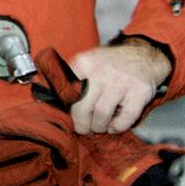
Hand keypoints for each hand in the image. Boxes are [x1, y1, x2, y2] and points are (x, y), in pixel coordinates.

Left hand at [0, 48, 184, 185]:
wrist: (142, 56)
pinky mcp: (139, 92)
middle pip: (81, 106)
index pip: (64, 91)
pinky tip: (115, 125)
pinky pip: (125, 118)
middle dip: (81, 124)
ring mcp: (121, 81)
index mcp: (83, 63)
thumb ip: (68, 78)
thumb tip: (42, 97)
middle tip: (84, 129)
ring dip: (99, 127)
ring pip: (101, 114)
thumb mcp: (85, 63)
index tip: (67, 117)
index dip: (64, 109)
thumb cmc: (108, 65)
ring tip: (99, 127)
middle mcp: (101, 70)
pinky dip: (118, 127)